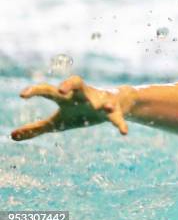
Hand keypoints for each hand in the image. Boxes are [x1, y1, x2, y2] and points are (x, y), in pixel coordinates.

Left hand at [11, 75, 134, 140]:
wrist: (115, 104)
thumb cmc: (81, 112)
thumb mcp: (59, 121)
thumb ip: (37, 127)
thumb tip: (12, 136)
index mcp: (67, 97)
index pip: (50, 90)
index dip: (36, 91)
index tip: (22, 95)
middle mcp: (83, 95)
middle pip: (76, 83)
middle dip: (70, 85)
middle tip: (61, 91)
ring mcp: (100, 101)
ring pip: (100, 99)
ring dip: (101, 103)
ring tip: (103, 107)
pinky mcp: (114, 111)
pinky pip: (117, 117)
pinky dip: (120, 123)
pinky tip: (123, 133)